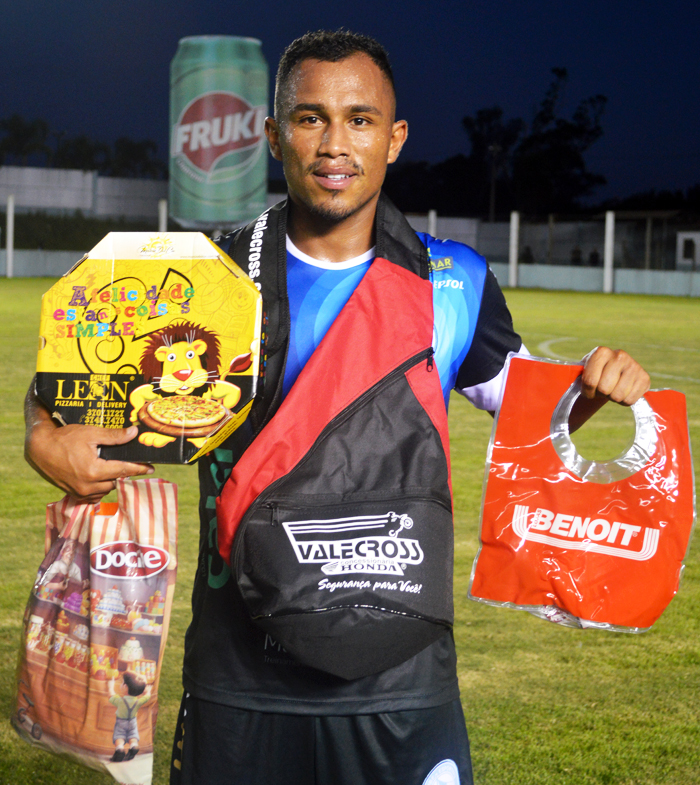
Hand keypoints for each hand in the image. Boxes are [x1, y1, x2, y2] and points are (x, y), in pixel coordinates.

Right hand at [25, 384, 152, 503]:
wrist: (40, 449)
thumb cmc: (64, 439)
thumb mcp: (91, 433)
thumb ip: (114, 436)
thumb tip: (133, 433)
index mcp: (94, 471)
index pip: (124, 470)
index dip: (139, 469)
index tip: (151, 468)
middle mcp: (88, 486)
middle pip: (116, 481)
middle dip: (122, 472)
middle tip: (125, 462)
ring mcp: (80, 492)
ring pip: (106, 490)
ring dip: (111, 480)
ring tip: (110, 468)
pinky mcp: (74, 494)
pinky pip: (94, 496)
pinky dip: (99, 488)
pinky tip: (99, 477)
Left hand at [580, 347, 649, 404]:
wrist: (613, 372)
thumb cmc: (594, 373)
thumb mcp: (582, 371)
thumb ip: (573, 375)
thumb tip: (560, 380)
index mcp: (601, 352)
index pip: (590, 382)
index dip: (587, 391)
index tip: (588, 389)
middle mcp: (619, 355)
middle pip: (604, 389)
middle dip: (600, 393)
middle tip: (602, 388)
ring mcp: (634, 365)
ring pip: (617, 396)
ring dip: (612, 397)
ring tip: (612, 388)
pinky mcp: (645, 378)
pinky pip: (630, 400)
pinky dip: (624, 401)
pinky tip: (623, 390)